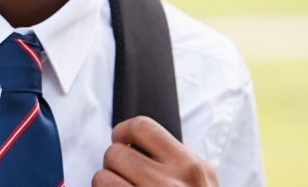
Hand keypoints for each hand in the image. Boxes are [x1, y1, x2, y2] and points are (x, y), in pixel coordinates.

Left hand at [93, 116, 218, 185]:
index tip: (122, 140)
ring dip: (108, 182)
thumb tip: (147, 135)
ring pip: (102, 176)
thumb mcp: (205, 179)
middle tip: (124, 173)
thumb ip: (180, 155)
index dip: (123, 131)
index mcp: (188, 166)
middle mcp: (170, 183)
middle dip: (114, 163)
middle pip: (115, 152)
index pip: (141, 126)